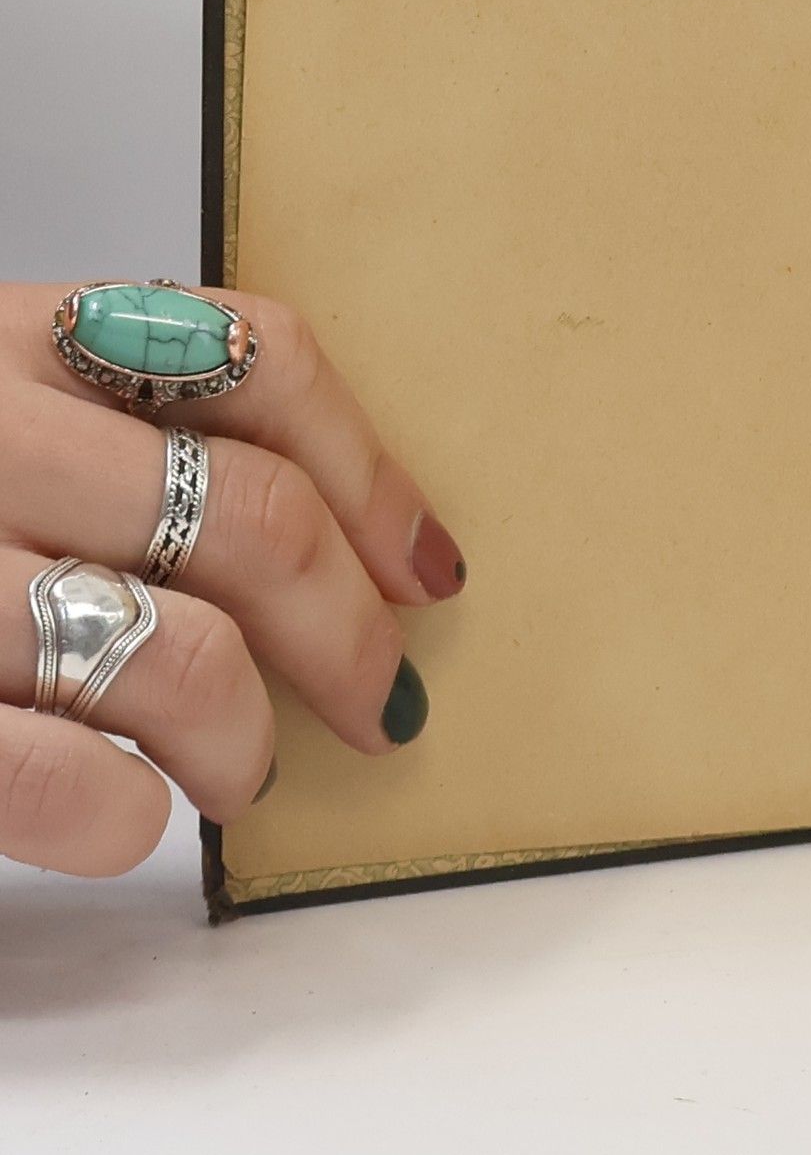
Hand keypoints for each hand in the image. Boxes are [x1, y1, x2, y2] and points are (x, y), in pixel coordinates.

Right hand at [0, 285, 458, 874]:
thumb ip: (113, 423)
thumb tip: (354, 550)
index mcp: (10, 336)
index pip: (261, 357)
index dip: (378, 473)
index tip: (425, 567)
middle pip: (257, 518)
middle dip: (351, 634)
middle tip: (380, 704)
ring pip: (187, 659)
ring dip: (250, 743)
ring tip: (242, 773)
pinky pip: (65, 783)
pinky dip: (129, 818)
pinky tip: (127, 813)